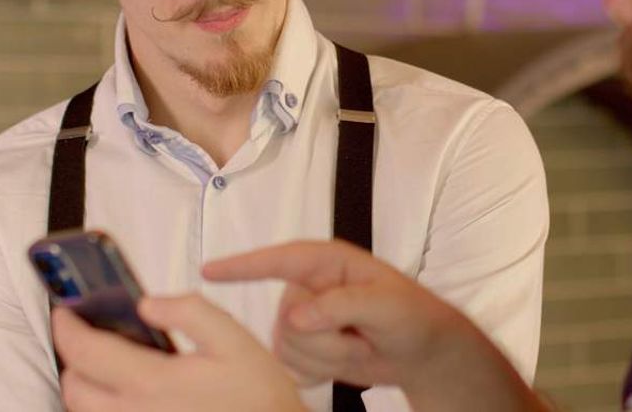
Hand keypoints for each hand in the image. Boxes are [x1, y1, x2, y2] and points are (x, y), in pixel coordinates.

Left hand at [51, 296, 304, 411]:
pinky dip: (107, 408)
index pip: (84, 352)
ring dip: (87, 387)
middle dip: (73, 358)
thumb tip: (146, 303)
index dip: (66, 327)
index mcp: (153, 382)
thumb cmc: (258, 395)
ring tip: (111, 366)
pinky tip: (133, 394)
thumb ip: (189, 311)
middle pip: (73, 389)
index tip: (65, 312)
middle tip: (90, 337)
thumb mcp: (234, 338)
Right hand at [204, 240, 546, 411]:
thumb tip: (294, 316)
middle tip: (364, 335)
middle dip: (327, 339)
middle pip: (287, 320)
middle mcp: (308, 287)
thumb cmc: (412, 316)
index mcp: (327, 262)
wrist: (421, 352)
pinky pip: (290, 365)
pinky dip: (321, 371)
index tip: (209, 269)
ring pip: (287, 346)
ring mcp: (303, 318)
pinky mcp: (302, 347)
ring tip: (359, 343)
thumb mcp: (387, 304)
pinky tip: (347, 359)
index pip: (278, 260)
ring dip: (328, 356)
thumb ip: (341, 304)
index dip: (243, 265)